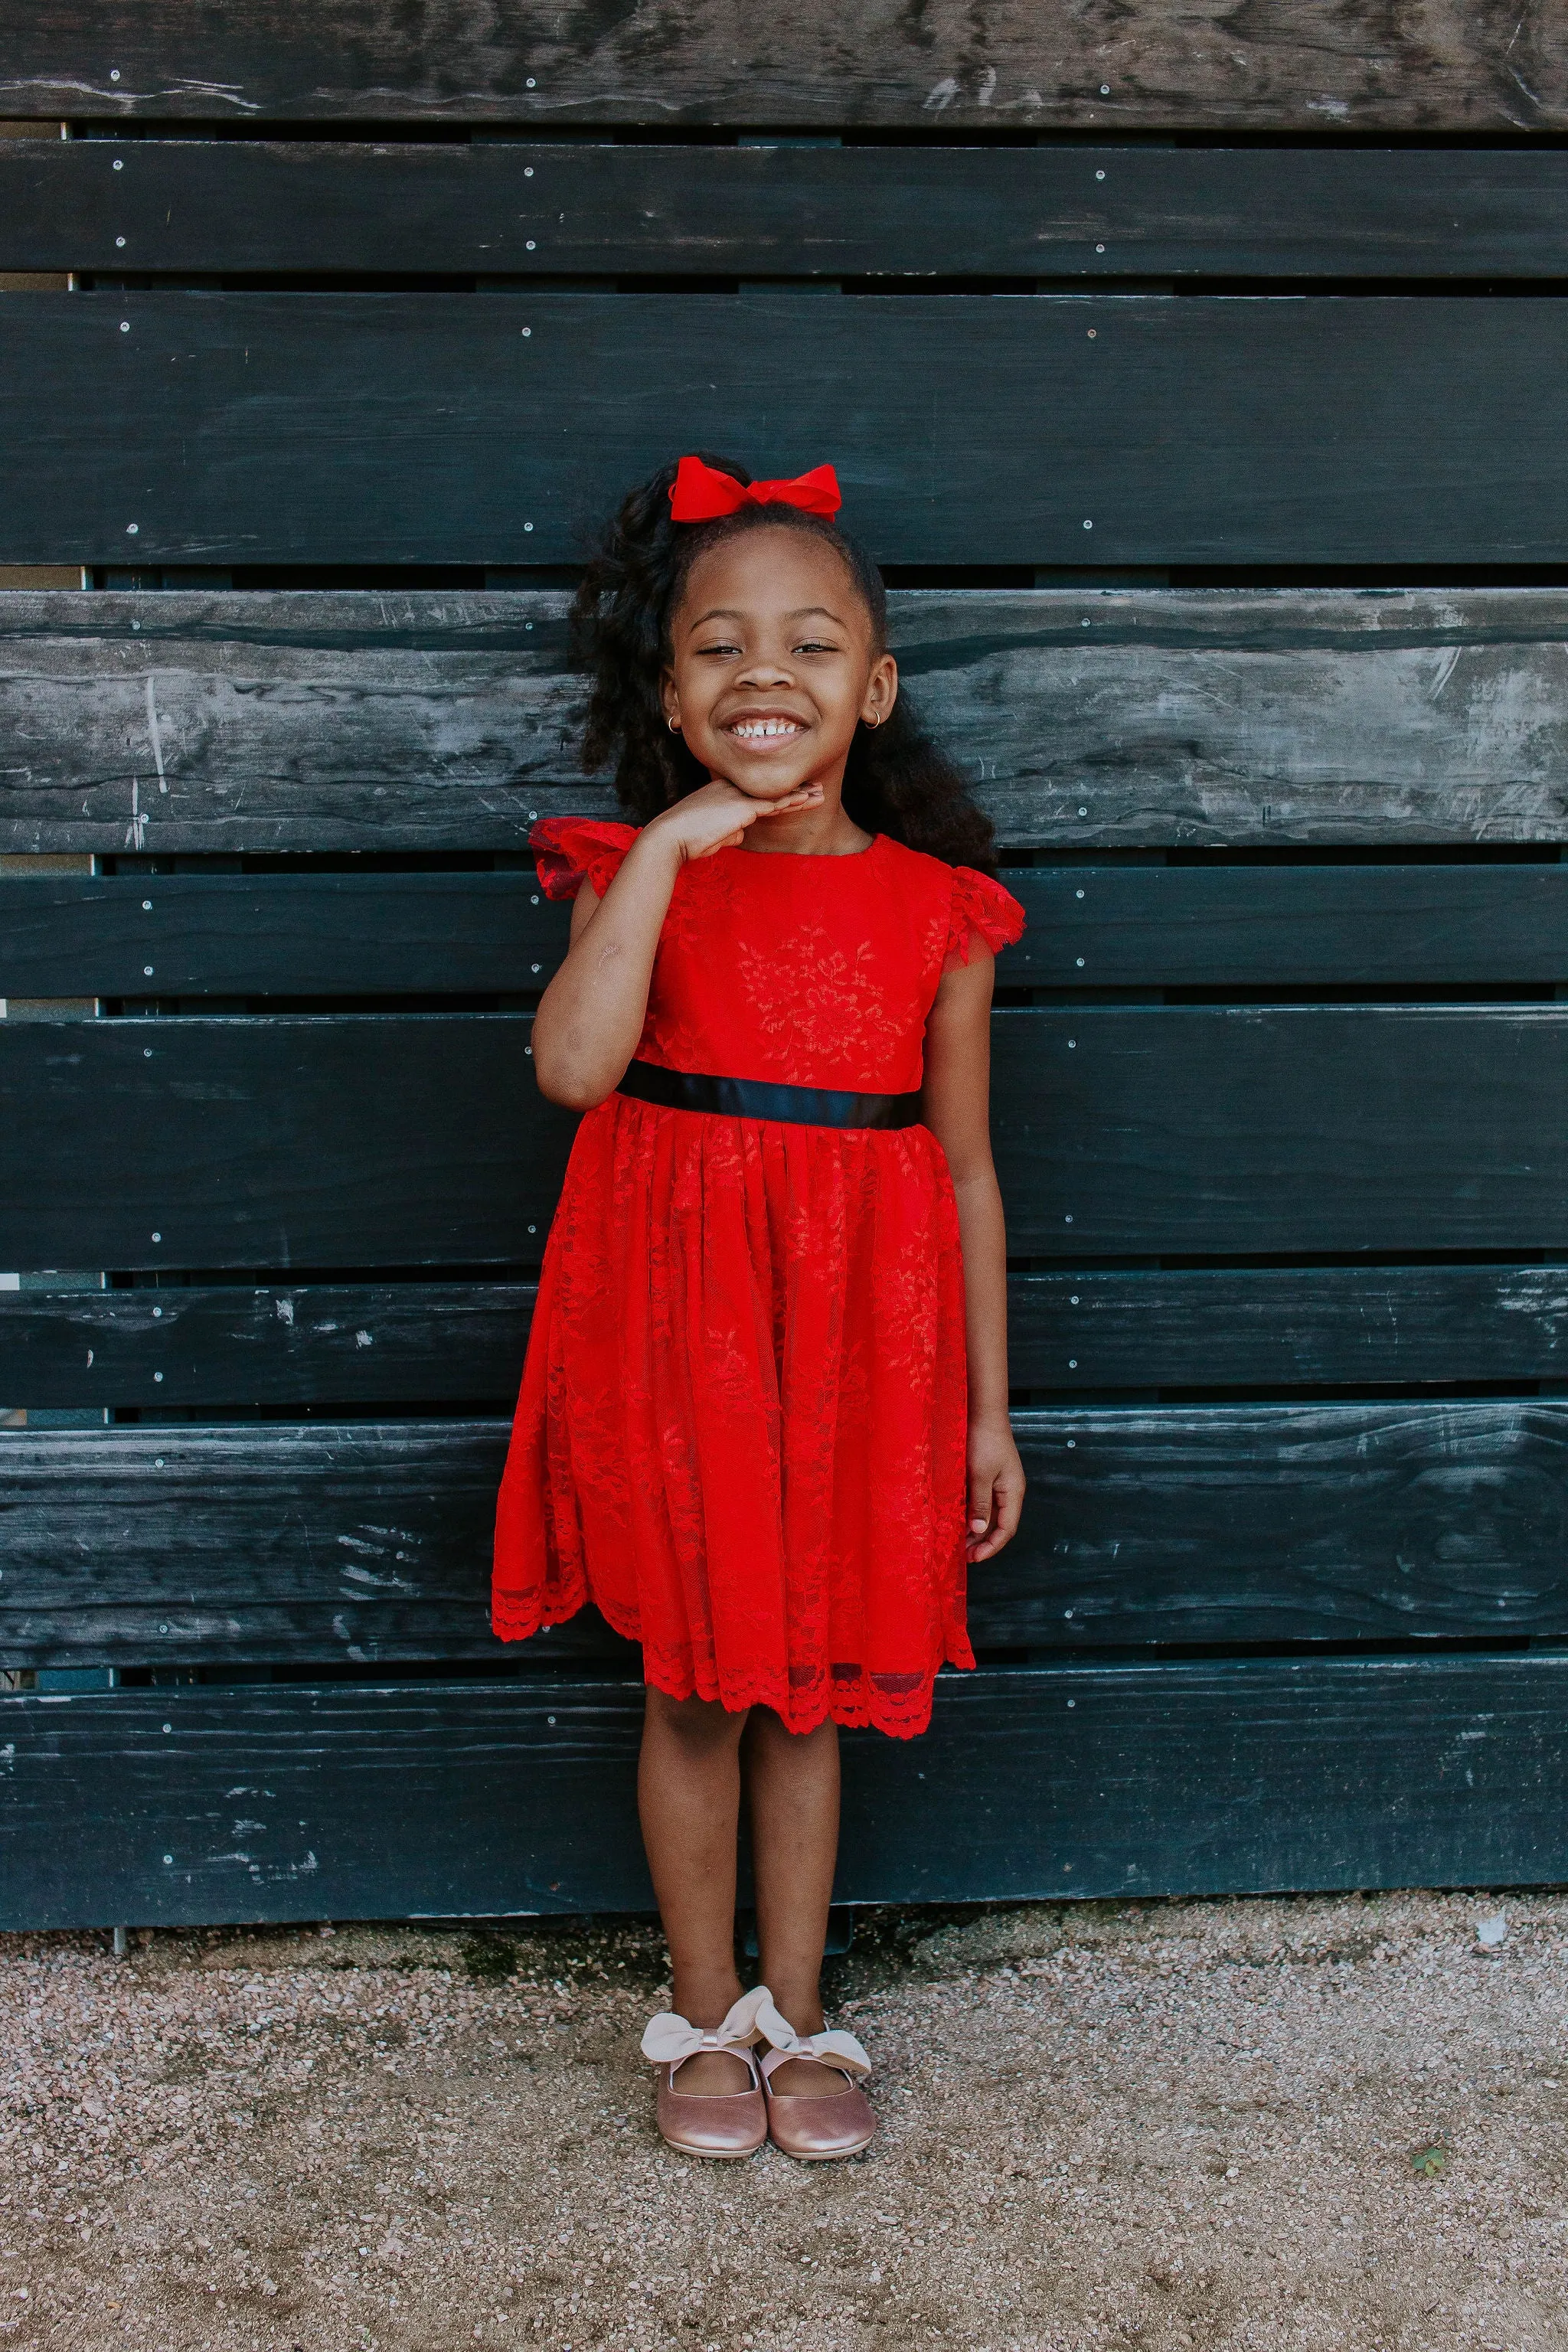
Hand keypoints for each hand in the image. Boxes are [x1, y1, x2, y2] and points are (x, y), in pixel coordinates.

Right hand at [644, 777, 823, 865]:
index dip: (777, 791)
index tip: (795, 790)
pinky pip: (773, 803)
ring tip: (820, 794)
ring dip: (800, 795)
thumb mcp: (712, 835)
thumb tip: (743, 833)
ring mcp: (737, 795)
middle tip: (816, 787)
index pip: (756, 791)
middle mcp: (731, 788)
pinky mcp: (742, 807)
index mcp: (722, 791)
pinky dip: (791, 802)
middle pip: (770, 788)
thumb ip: (729, 831)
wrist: (670, 837)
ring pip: (776, 794)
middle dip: (795, 788)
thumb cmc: (686, 840)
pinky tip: (806, 800)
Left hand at [966, 1416, 1024, 1562]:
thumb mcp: (980, 1475)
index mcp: (1013, 1492)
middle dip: (982, 1542)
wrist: (982, 1413)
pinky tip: (957, 1519)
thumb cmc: (984, 1441)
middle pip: (998, 1525)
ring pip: (988, 1514)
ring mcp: (999, 1484)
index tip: (974, 1558)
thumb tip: (978, 1530)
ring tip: (958, 1542)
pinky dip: (971, 1514)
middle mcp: (1009, 1491)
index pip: (1006, 1529)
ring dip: (975, 1529)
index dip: (991, 1546)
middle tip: (963, 1555)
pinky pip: (981, 1502)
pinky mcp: (988, 1477)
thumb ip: (980, 1503)